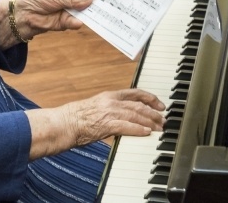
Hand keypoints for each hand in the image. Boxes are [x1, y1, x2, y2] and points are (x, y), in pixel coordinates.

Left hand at [0, 0, 91, 46]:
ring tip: (100, 13)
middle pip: (88, 0)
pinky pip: (75, 22)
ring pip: (84, 13)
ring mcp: (70, 11)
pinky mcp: (66, 23)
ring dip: (90, 14)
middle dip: (97, 2)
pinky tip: (82, 21)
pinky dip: (79, 22)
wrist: (23, 13)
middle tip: (109, 2)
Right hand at [26, 89, 165, 159]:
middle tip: (164, 120)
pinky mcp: (106, 124)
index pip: (134, 93)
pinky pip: (126, 126)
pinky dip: (138, 129)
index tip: (160, 104)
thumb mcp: (96, 108)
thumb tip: (124, 118)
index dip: (150, 98)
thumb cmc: (75, 118)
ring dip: (150, 122)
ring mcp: (108, 112)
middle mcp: (111, 101)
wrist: (63, 123)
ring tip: (159, 128)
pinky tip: (146, 133)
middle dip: (154, 113)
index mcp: (108, 96)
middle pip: (139, 105)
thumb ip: (111, 110)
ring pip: (136, 115)